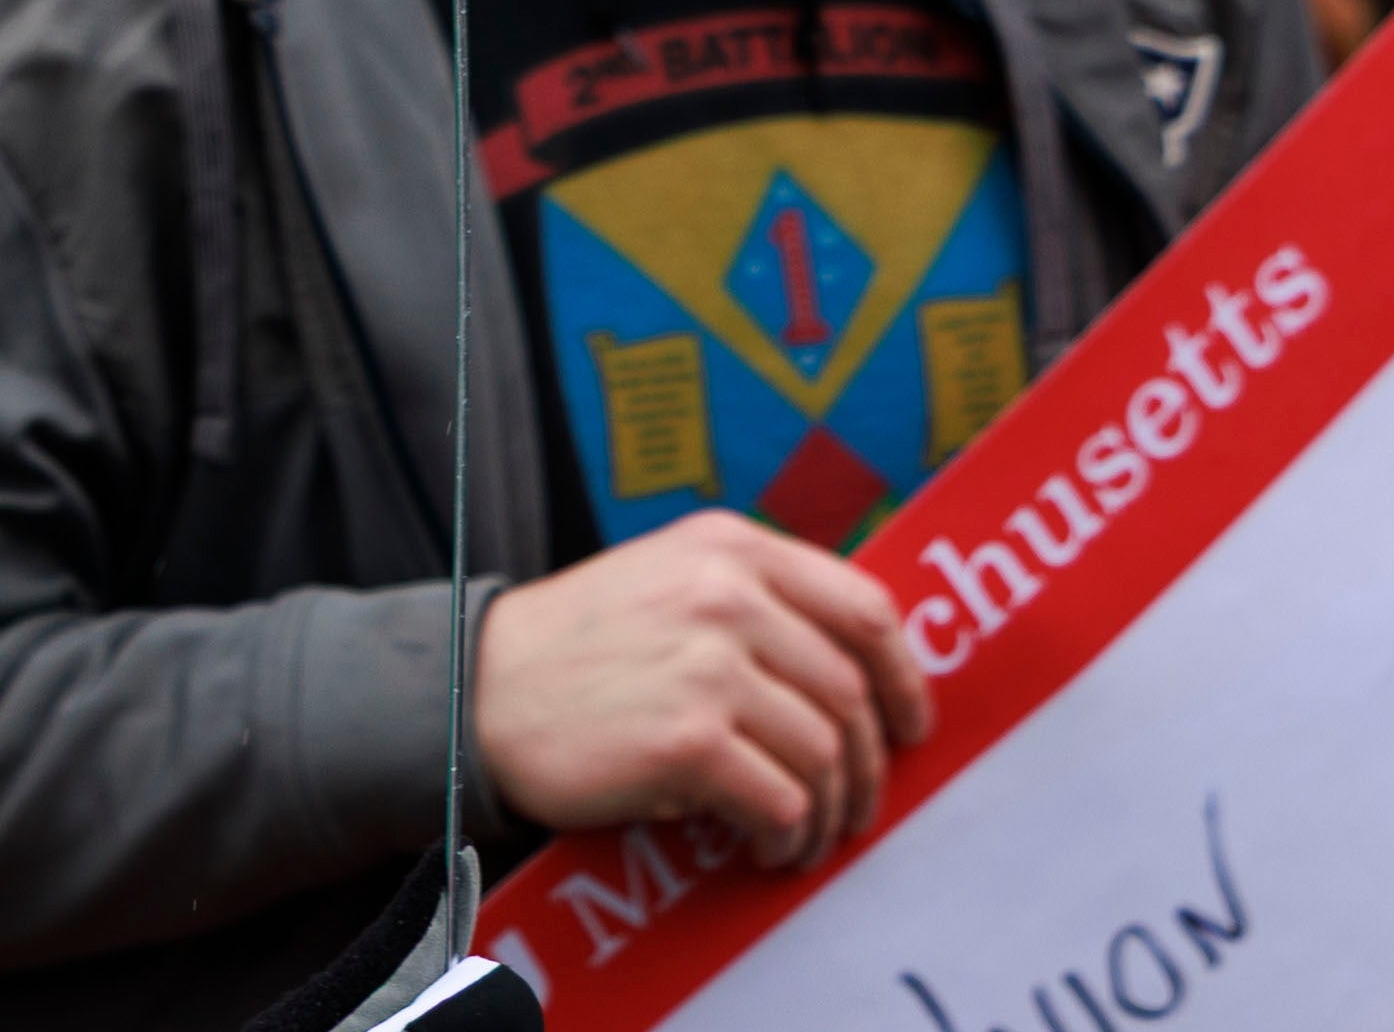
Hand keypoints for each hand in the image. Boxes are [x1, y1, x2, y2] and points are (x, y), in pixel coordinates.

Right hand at [470, 508, 933, 863]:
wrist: (482, 689)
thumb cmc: (581, 644)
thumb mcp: (669, 576)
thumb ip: (753, 597)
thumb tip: (855, 670)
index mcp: (731, 549)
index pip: (864, 607)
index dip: (904, 676)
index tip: (910, 724)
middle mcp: (728, 595)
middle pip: (850, 691)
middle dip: (869, 765)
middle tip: (858, 806)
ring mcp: (708, 665)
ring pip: (823, 752)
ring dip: (828, 811)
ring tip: (805, 837)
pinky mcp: (687, 738)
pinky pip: (780, 799)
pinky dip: (786, 834)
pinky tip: (766, 845)